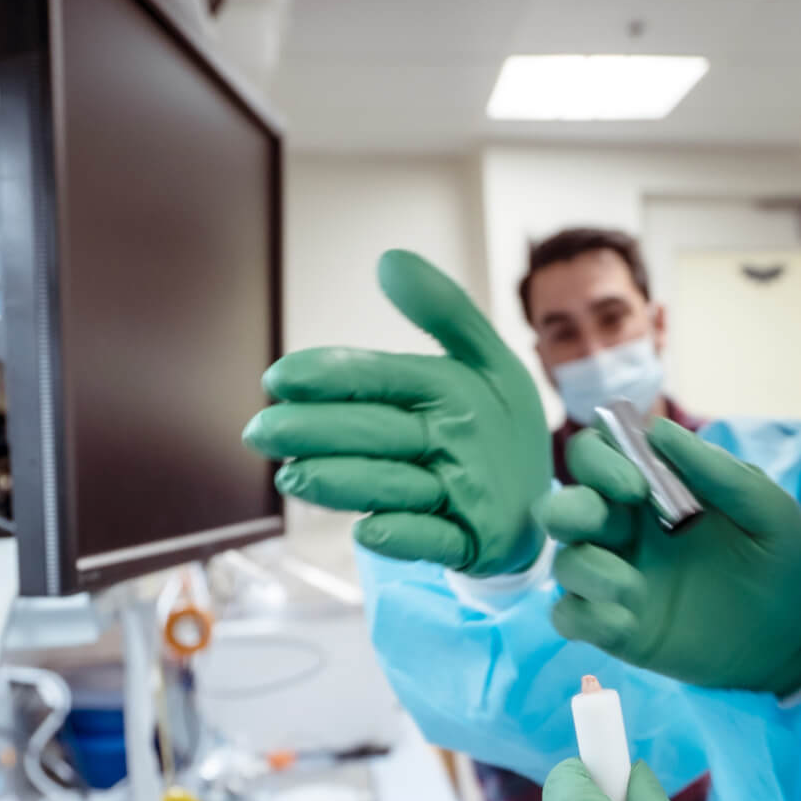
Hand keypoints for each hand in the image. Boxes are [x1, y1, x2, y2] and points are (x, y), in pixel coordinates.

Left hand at [242, 250, 549, 576]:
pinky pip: (434, 540)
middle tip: (257, 432)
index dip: (331, 375)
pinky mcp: (474, 541)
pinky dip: (403, 537)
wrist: (543, 508)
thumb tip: (388, 259)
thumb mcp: (487, 362)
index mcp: (461, 388)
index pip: (387, 376)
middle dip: (314, 431)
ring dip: (341, 483)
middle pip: (378, 431)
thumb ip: (442, 310)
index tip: (277, 379)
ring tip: (289, 478)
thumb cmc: (496, 428)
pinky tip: (366, 532)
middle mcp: (464, 439)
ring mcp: (469, 494)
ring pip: (394, 485)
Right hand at [535, 421, 800, 694]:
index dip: (598, 460)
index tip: (635, 482)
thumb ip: (714, 469)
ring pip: (564, 564)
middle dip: (569, 509)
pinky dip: (582, 616)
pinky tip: (624, 620)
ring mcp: (621, 583)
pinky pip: (569, 617)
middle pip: (562, 508)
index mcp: (653, 494)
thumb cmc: (787, 561)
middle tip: (617, 522)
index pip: (595, 458)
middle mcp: (627, 534)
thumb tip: (656, 430)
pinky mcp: (620, 631)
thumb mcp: (765, 508)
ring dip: (586, 569)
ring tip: (631, 588)